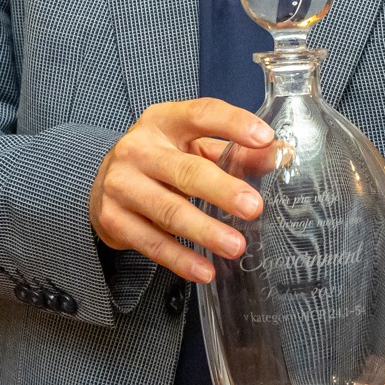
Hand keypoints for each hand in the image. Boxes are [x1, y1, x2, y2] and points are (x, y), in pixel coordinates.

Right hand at [89, 99, 273, 282]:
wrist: (103, 184)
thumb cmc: (161, 160)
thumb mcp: (192, 146)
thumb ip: (234, 151)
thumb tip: (281, 154)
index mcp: (163, 121)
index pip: (201, 114)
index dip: (233, 124)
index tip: (264, 138)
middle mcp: (138, 149)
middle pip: (185, 170)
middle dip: (222, 190)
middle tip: (253, 208)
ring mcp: (121, 185)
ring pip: (169, 211)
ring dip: (205, 231)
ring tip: (236, 246)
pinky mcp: (113, 219)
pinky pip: (153, 243)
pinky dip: (180, 259)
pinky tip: (205, 270)